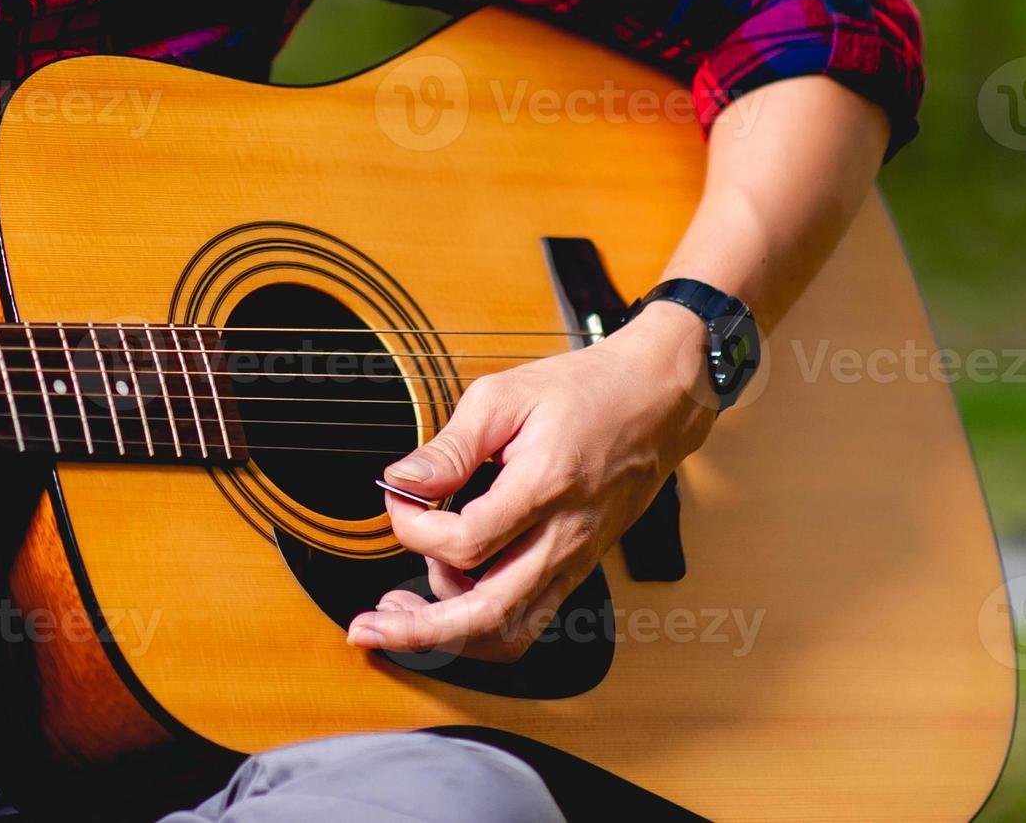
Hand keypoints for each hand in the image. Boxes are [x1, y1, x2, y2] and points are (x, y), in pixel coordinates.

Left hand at [348, 302, 719, 660]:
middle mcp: (563, 538)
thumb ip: (451, 447)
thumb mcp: (505, 396)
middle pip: (487, 615)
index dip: (414, 529)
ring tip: (402, 609)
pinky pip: (527, 619)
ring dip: (449, 633)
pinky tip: (447, 596)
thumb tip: (403, 481)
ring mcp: (574, 561)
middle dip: (419, 630)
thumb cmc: (584, 393)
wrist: (657, 402)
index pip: (465, 543)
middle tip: (368, 626)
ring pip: (509, 631)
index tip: (399, 498)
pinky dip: (480, 623)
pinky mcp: (576, 569)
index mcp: (545, 488)